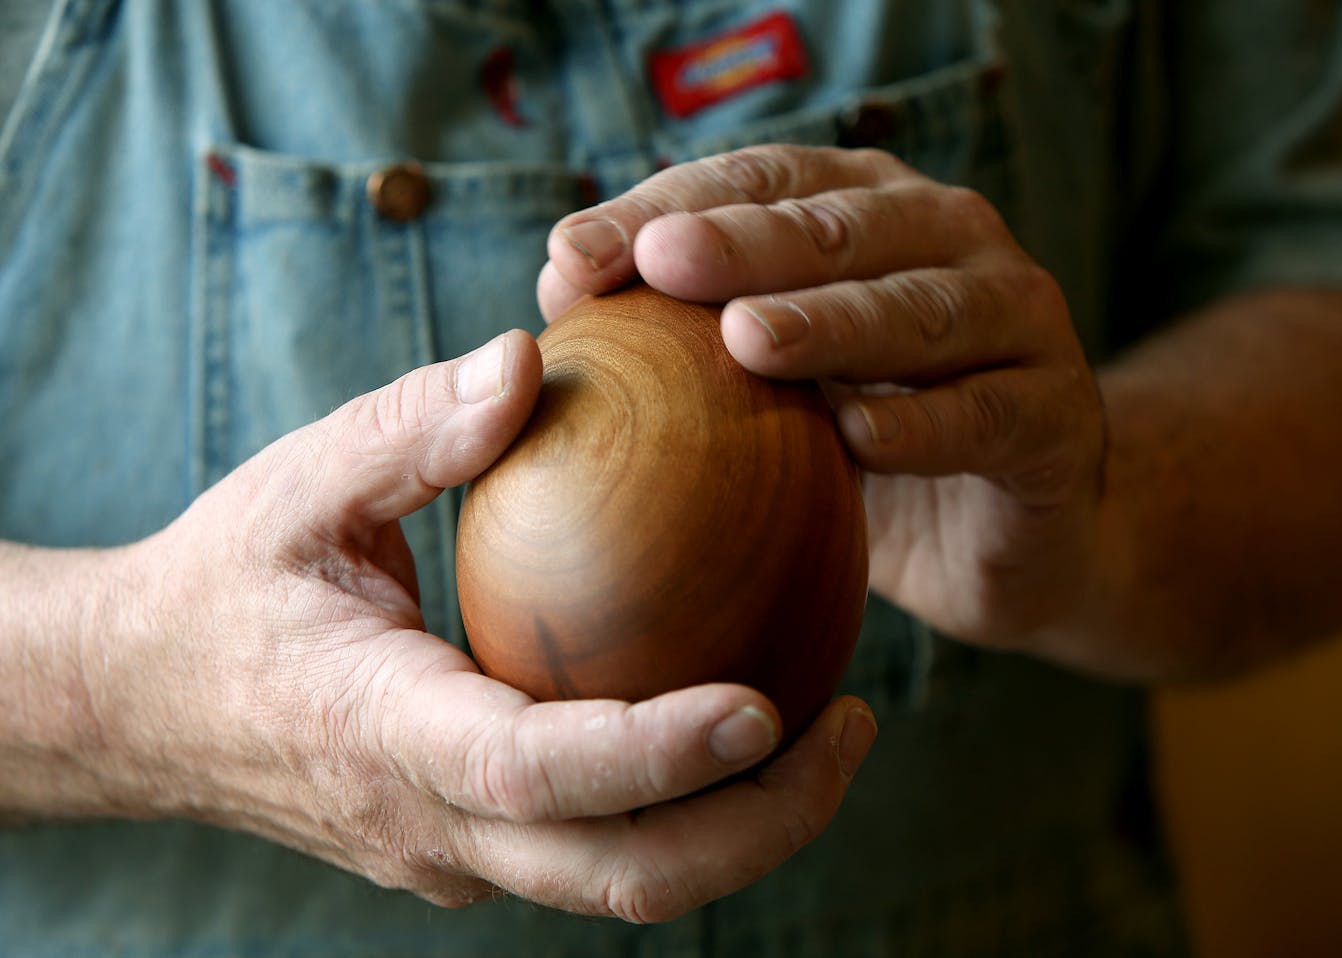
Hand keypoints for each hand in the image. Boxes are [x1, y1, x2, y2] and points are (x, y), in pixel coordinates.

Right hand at [77, 330, 874, 919]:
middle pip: (619, 876)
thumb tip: (528, 358)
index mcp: (382, 733)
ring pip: (623, 881)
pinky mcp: (471, 850)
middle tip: (853, 724)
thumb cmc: (226, 583)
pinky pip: (596, 847)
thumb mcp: (302, 483)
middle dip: (758, 824)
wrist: (144, 701)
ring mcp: (452, 855)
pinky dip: (684, 806)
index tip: (764, 707)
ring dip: (743, 826)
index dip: (654, 756)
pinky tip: (740, 721)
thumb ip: (414, 427)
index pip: (533, 771)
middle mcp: (428, 823)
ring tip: (829, 727)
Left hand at [542, 146, 1114, 673]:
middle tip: (659, 263)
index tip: (573, 255)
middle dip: (744, 243)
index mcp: (874, 212)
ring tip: (745, 341)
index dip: (670, 205)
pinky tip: (856, 435)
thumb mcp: (773, 383)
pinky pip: (986, 413)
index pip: (765, 184)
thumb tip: (559, 282)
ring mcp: (1018, 320)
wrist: (1008, 535)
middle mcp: (953, 242)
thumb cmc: (869, 443)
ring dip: (832, 320)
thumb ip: (685, 329)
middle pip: (841, 228)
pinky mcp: (1057, 415)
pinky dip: (921, 423)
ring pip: (921, 308)